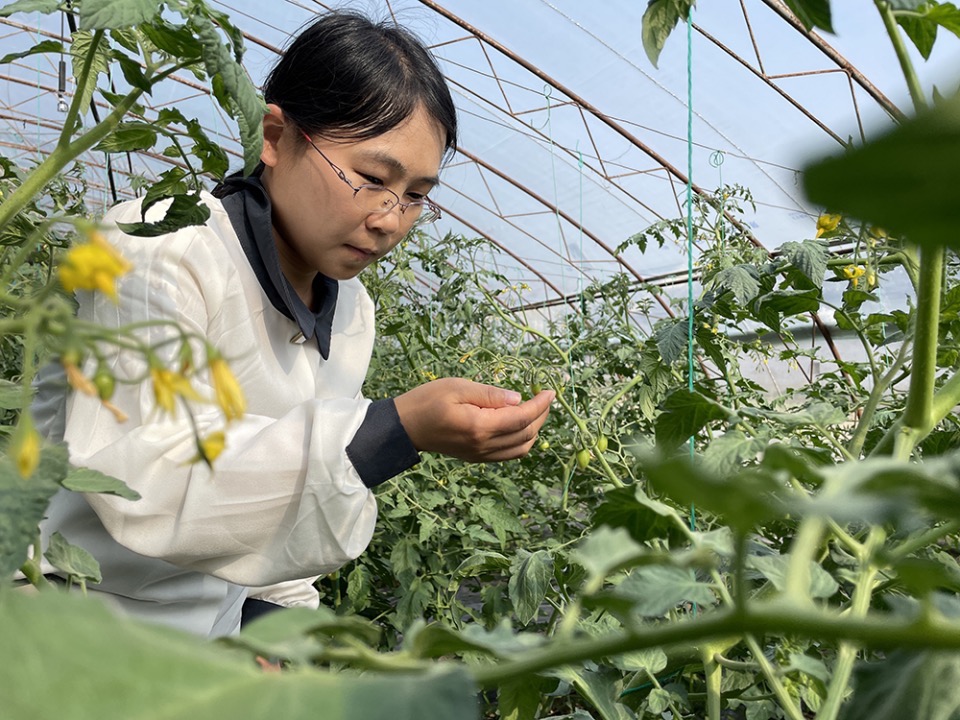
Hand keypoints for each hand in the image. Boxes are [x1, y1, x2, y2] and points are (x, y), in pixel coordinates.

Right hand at [394, 378, 554, 461]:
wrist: (404, 427)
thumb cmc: (427, 401)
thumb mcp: (458, 387)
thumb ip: (490, 394)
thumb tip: (518, 399)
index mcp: (480, 427)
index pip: (522, 417)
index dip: (540, 404)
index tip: (550, 391)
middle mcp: (484, 445)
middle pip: (526, 434)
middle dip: (541, 415)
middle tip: (544, 397)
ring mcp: (481, 455)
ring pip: (521, 448)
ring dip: (534, 430)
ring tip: (535, 410)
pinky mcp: (477, 458)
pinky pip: (509, 455)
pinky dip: (522, 441)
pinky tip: (520, 425)